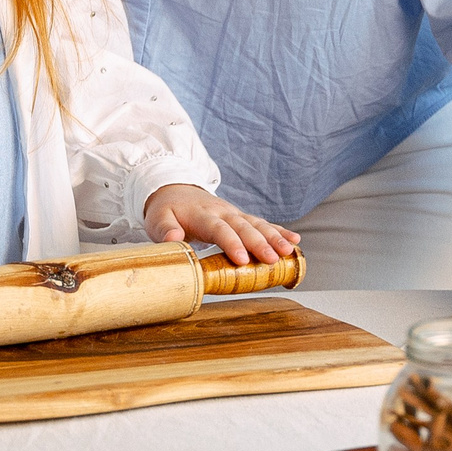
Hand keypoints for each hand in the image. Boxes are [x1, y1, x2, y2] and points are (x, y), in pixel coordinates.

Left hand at [144, 183, 296, 266]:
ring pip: (257, 224)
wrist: (175, 190)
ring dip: (274, 237)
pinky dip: (279, 231)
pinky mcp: (241, 218)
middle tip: (274, 258)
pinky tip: (294, 241)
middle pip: (244, 226)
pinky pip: (262, 224)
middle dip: (260, 243)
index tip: (243, 260)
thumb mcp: (157, 219)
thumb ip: (164, 229)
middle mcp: (222, 212)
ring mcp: (234, 214)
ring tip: (290, 250)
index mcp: (202, 215)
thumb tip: (174, 238)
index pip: (219, 229)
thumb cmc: (167, 210)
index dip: (232, 243)